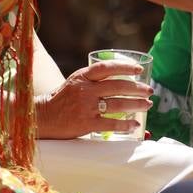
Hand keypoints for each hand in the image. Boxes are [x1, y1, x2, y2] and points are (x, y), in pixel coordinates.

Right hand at [36, 61, 152, 139]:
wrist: (43, 117)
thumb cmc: (62, 98)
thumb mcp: (75, 81)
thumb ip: (93, 78)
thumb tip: (120, 76)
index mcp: (82, 77)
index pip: (107, 67)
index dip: (125, 67)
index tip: (139, 70)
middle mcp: (85, 90)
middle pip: (117, 86)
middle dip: (137, 88)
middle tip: (150, 90)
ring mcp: (86, 107)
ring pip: (118, 104)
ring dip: (136, 104)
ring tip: (148, 105)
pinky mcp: (86, 123)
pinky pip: (111, 123)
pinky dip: (125, 124)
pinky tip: (134, 124)